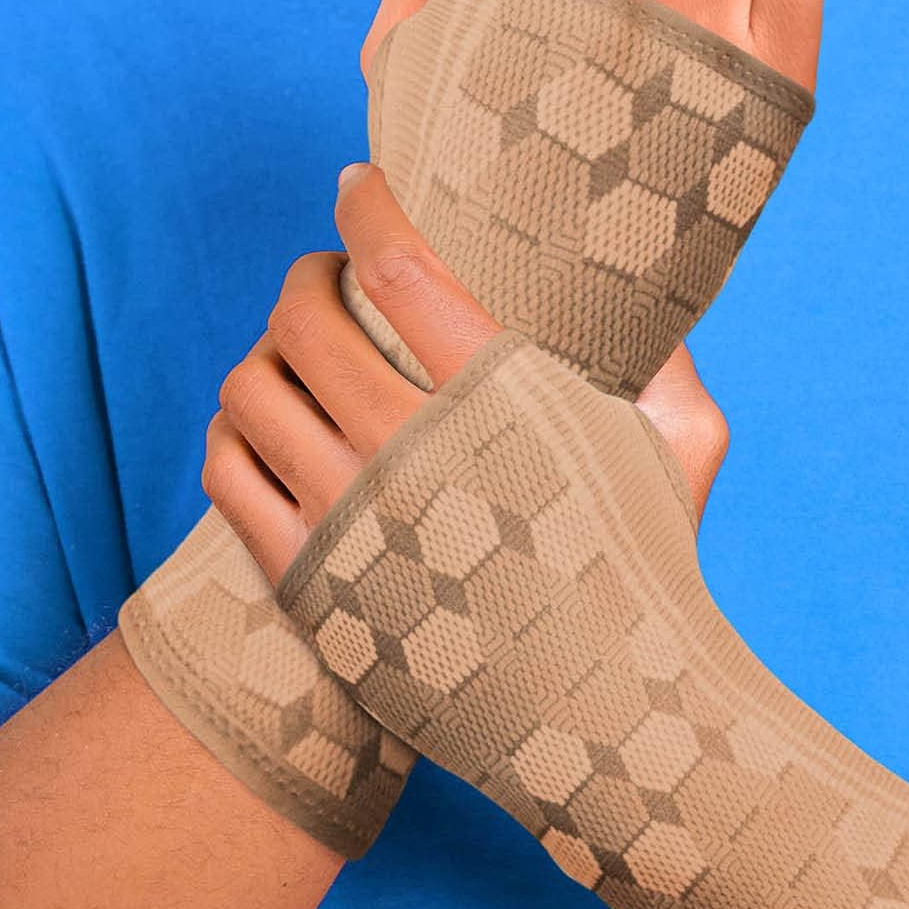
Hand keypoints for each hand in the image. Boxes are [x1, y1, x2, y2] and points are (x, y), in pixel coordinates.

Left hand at [205, 165, 728, 584]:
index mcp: (503, 402)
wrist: (599, 723)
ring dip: (266, 348)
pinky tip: (264, 423)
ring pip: (253, 384)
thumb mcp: (682, 461)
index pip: (397, 263)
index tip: (358, 185)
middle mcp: (412, 450)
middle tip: (327, 276)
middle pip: (306, 315)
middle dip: (308, 273)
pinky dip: (234, 427)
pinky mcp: (308, 581)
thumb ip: (667, 366)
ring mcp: (348, 519)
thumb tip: (649, 298)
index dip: (366, 204)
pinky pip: (226, 468)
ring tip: (291, 351)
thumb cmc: (646, 583)